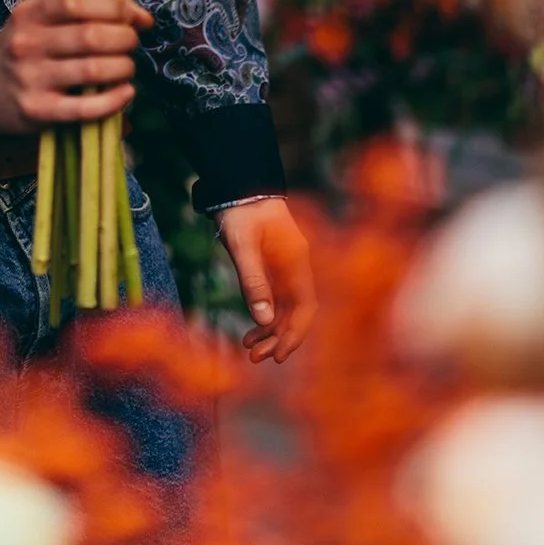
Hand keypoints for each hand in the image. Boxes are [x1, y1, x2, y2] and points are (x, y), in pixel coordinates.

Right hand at [0, 0, 151, 135]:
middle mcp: (27, 43)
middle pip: (90, 36)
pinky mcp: (38, 110)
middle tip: (130, 43)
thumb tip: (141, 16)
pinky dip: (115, 100)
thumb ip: (84, 11)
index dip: (113, 7)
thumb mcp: (40, 21)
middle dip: (124, 38)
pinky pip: (86, 108)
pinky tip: (125, 93)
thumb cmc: (22, 50)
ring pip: (93, 70)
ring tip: (126, 67)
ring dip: (123, 67)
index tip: (133, 16)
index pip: (76, 0)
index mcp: (28, 13)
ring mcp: (31, 78)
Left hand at [216, 197, 315, 364]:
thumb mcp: (243, 245)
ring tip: (249, 349)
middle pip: (294, 312)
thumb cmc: (241, 212)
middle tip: (255, 358)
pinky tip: (251, 331)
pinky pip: (274, 299)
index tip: (279, 355)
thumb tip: (264, 319)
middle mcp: (296, 268)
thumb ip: (253, 280)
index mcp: (296, 261)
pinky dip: (264, 316)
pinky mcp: (274, 268)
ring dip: (270, 331)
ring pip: (284, 309)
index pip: (304, 307)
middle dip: (278, 338)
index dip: (295, 333)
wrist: (239, 186)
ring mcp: (286, 268)